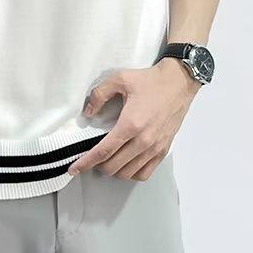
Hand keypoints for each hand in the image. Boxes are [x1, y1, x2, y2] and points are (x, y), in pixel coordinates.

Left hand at [68, 58, 200, 180]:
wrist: (179, 82)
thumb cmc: (150, 81)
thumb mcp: (120, 79)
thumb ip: (99, 94)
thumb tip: (88, 112)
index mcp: (130, 124)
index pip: (103, 151)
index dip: (85, 162)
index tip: (74, 169)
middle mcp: (143, 140)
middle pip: (113, 166)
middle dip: (97, 165)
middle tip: (92, 158)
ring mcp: (155, 147)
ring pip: (128, 173)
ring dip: (114, 170)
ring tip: (108, 160)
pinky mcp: (163, 149)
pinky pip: (145, 173)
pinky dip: (132, 173)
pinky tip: (126, 164)